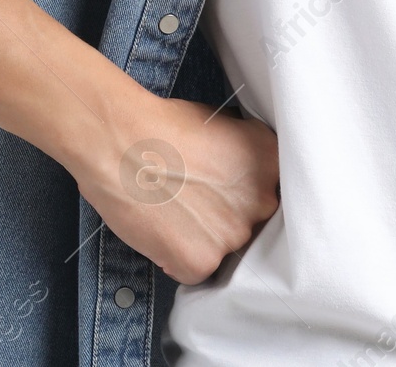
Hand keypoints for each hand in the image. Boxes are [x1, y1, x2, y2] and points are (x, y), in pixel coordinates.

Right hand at [75, 92, 280, 284]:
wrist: (121, 142)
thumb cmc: (162, 125)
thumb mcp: (221, 124)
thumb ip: (243, 154)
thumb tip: (243, 173)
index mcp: (271, 162)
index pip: (273, 190)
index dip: (248, 194)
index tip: (230, 193)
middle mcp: (262, 201)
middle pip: (253, 223)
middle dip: (228, 217)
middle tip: (196, 202)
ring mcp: (233, 235)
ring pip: (225, 250)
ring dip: (204, 239)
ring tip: (174, 212)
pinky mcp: (202, 262)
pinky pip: (197, 272)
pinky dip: (179, 260)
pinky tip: (163, 231)